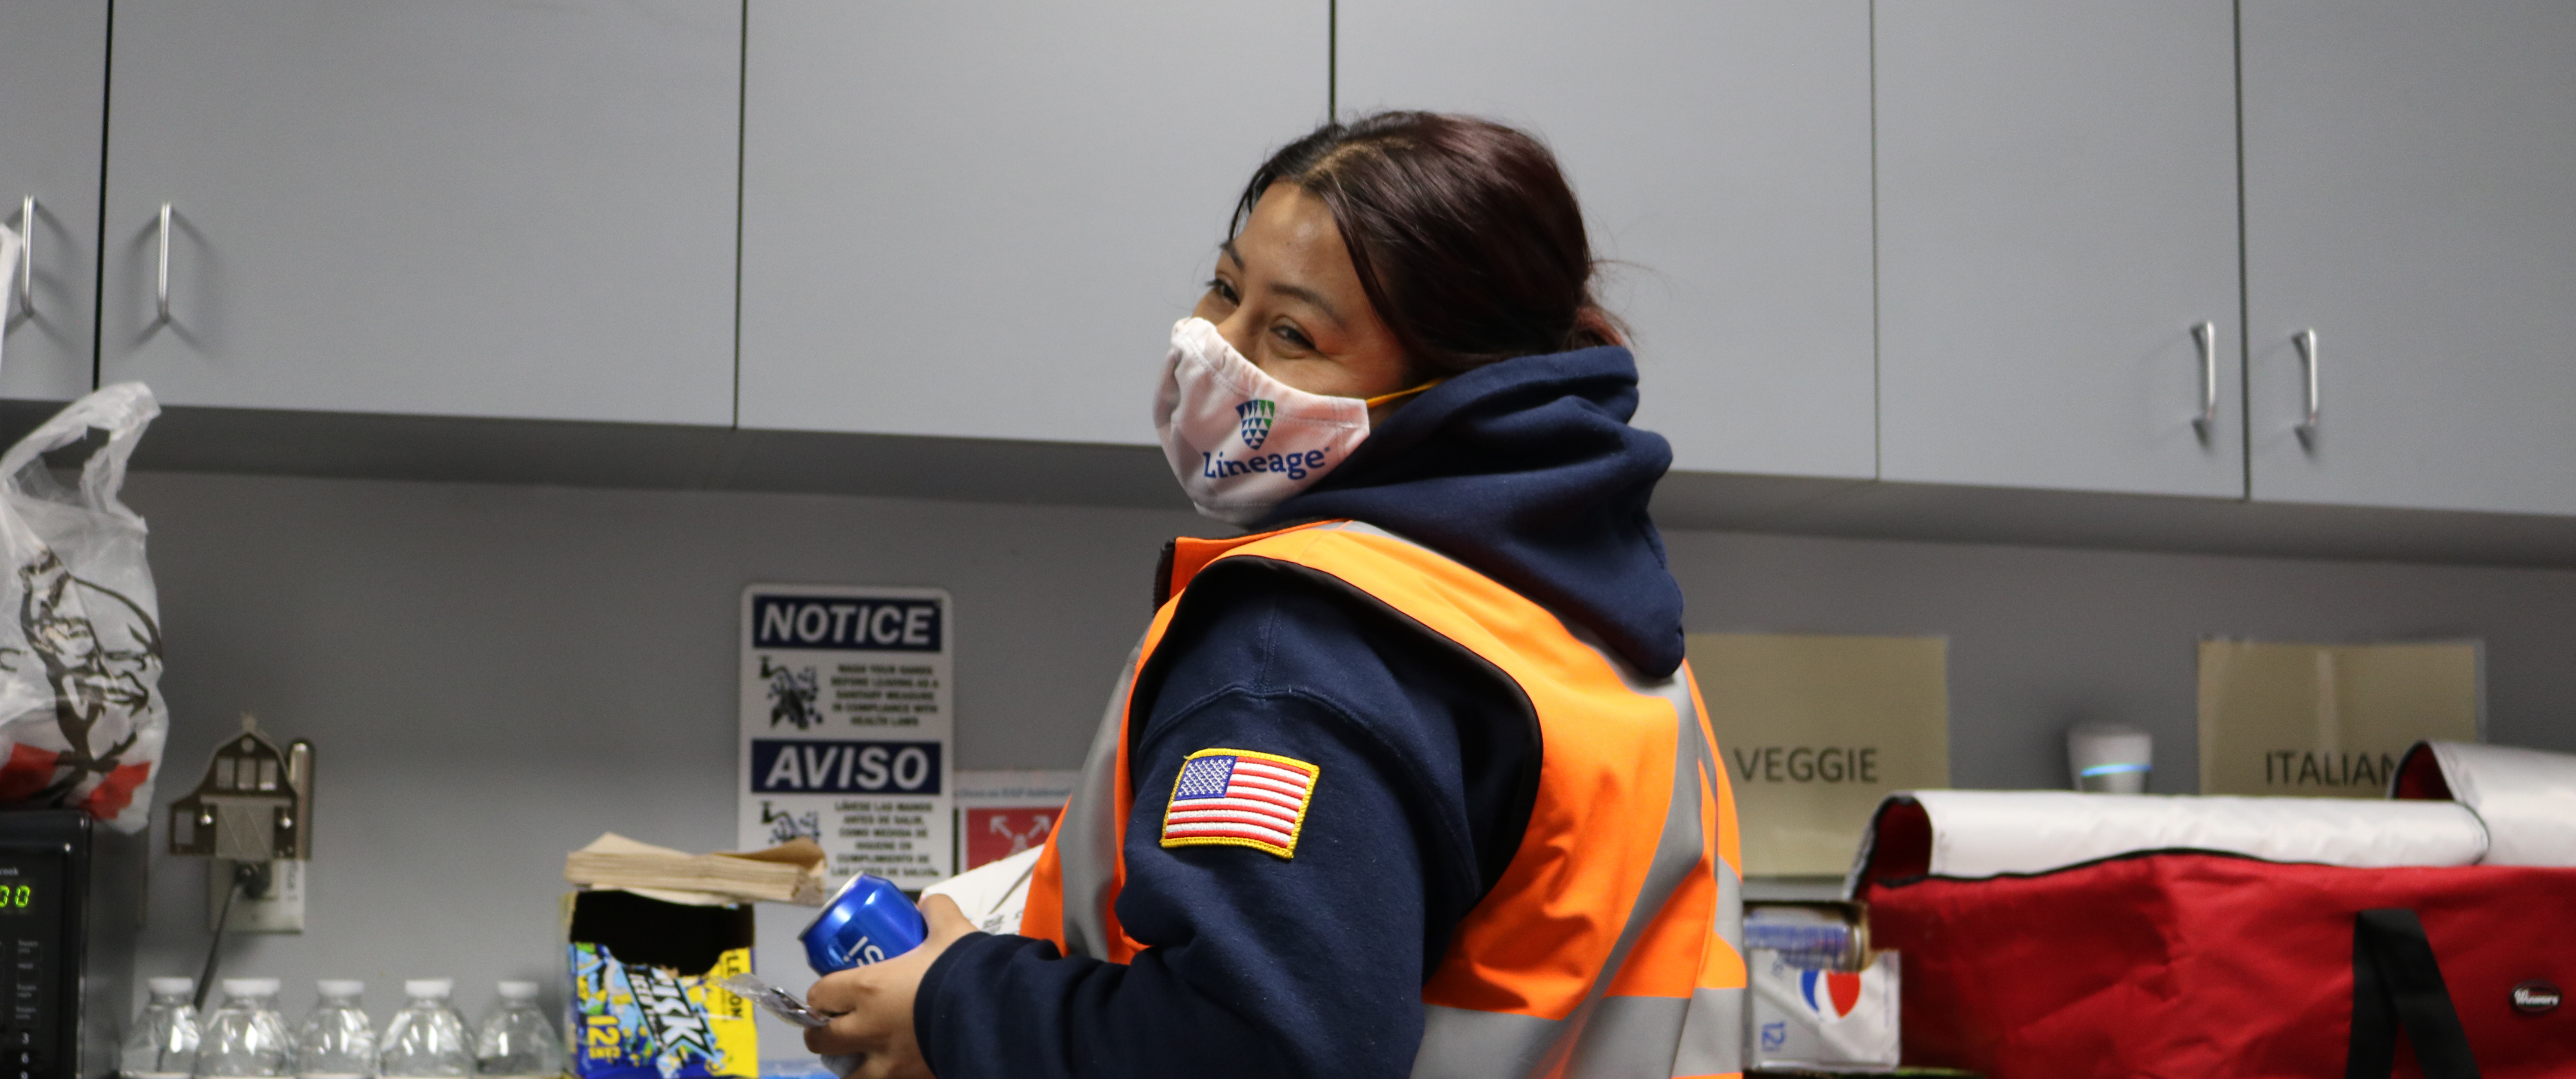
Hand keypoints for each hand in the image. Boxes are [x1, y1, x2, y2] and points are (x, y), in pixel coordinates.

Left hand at [805, 893, 977, 1078]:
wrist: (996, 1012)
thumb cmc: (964, 970)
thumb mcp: (952, 930)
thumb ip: (937, 912)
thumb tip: (928, 905)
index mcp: (869, 988)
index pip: (820, 995)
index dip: (820, 995)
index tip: (830, 992)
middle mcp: (869, 1028)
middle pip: (821, 1040)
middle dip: (821, 1033)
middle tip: (834, 1026)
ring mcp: (889, 1061)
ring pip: (847, 1075)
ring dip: (847, 1064)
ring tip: (859, 1055)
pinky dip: (883, 1076)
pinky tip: (893, 1067)